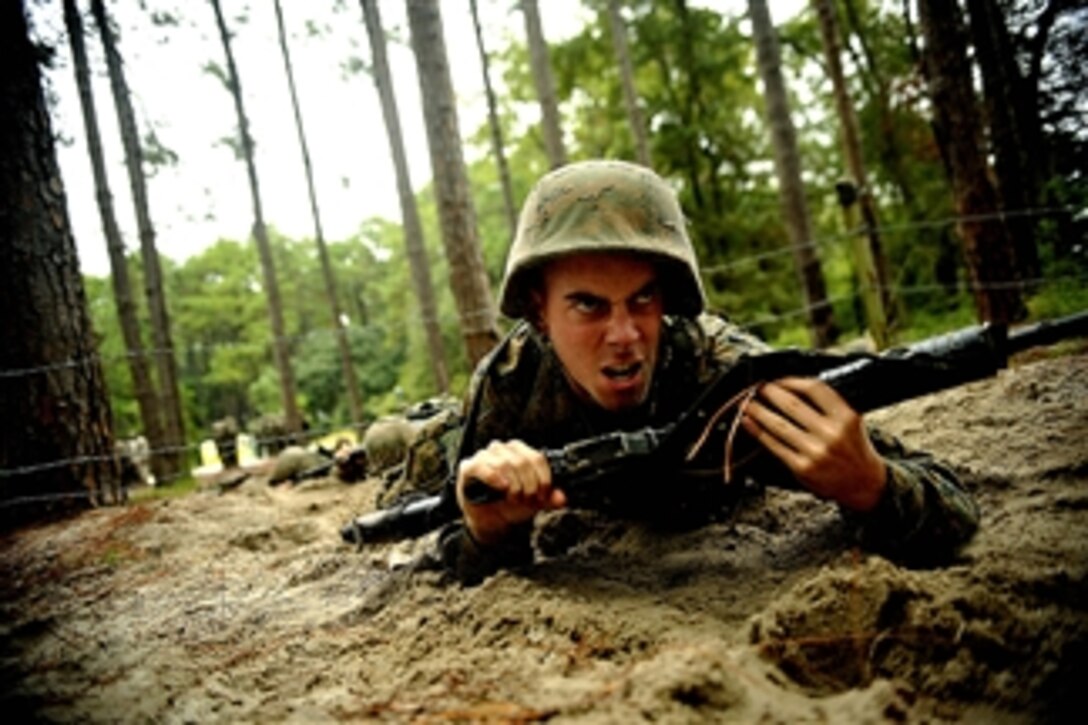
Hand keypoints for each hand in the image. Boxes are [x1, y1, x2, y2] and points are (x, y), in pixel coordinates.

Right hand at [456, 439, 566, 544]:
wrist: (491, 520)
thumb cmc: (510, 505)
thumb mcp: (534, 502)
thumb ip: (549, 499)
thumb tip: (562, 498)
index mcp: (519, 452)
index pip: (536, 457)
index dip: (543, 478)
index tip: (543, 494)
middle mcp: (502, 449)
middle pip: (522, 461)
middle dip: (528, 484)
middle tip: (528, 499)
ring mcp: (484, 456)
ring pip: (504, 463)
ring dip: (513, 485)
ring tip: (514, 498)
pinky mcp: (469, 467)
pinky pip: (481, 466)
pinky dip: (493, 477)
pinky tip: (501, 487)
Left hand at [740, 376, 886, 510]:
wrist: (864, 483)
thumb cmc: (854, 449)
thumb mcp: (851, 421)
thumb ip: (829, 406)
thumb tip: (791, 388)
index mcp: (846, 417)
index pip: (814, 389)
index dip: (791, 381)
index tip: (778, 379)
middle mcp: (832, 433)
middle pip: (792, 404)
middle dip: (770, 393)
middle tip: (757, 387)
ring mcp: (816, 451)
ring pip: (779, 425)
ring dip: (759, 411)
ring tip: (747, 403)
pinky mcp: (803, 467)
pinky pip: (775, 445)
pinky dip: (758, 432)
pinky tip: (749, 423)